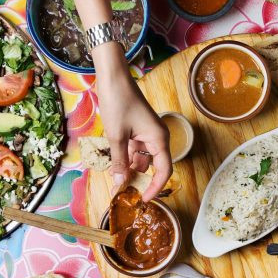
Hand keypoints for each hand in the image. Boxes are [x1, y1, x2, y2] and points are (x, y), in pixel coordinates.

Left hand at [93, 43, 171, 201]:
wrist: (113, 78)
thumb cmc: (118, 102)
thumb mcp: (116, 136)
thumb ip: (119, 161)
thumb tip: (120, 183)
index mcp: (159, 139)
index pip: (164, 170)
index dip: (155, 187)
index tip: (143, 199)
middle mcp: (157, 137)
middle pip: (152, 166)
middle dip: (138, 180)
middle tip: (122, 193)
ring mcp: (147, 134)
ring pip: (141, 159)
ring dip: (129, 170)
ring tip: (114, 182)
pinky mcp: (137, 130)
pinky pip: (134, 150)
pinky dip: (125, 159)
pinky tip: (114, 167)